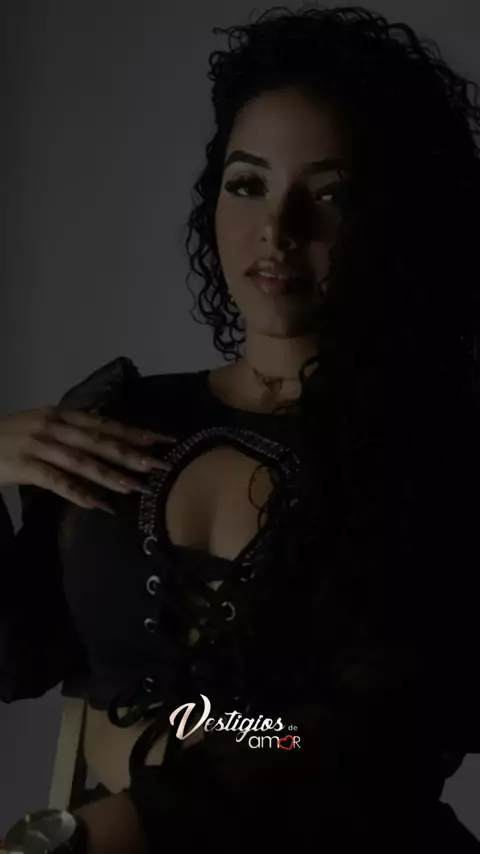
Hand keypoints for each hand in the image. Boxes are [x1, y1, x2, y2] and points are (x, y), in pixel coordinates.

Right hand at [0, 406, 175, 512]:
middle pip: (100, 441)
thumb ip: (71, 430)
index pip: (105, 424)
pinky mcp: (25, 466)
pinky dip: (80, 494)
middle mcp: (53, 425)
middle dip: (132, 453)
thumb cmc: (8, 438)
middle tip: (160, 466)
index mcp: (61, 415)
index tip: (162, 440)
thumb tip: (105, 437)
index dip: (134, 432)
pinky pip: (57, 482)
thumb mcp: (42, 425)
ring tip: (136, 487)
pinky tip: (99, 506)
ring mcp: (39, 445)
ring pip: (82, 461)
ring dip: (111, 475)